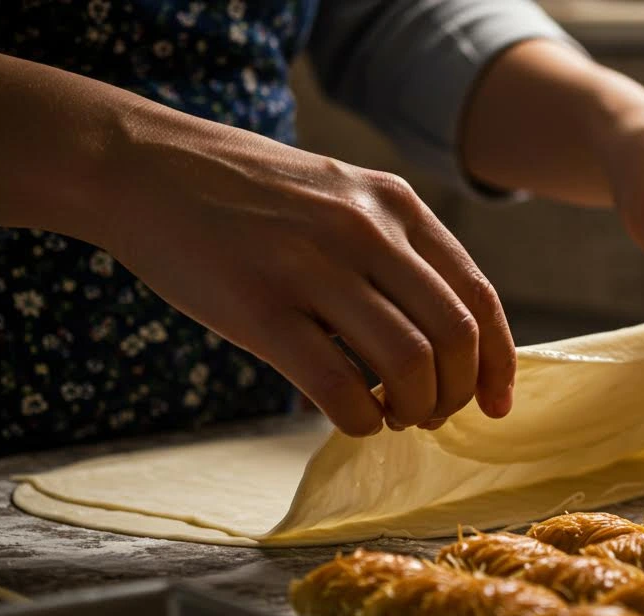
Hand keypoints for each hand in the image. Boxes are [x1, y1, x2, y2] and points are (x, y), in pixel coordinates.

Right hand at [96, 102, 514, 435]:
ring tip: (393, 416)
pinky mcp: (261, 309)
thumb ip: (394, 248)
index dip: (499, 362)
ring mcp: (313, 268)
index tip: (497, 402)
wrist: (144, 166)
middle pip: (455, 337)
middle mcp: (365, 230)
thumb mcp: (339, 194)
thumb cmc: (246, 193)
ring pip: (408, 365)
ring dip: (414, 410)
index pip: (478, 296)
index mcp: (394, 203)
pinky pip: (340, 388)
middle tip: (433, 413)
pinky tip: (353, 419)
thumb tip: (448, 338)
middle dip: (457, 393)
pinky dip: (361, 420)